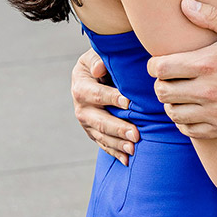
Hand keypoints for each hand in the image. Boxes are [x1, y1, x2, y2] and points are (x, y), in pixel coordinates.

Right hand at [71, 50, 137, 164]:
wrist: (93, 76)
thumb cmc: (101, 63)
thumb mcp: (95, 56)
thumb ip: (97, 60)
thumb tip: (99, 69)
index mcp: (81, 86)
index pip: (96, 94)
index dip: (111, 98)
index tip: (128, 102)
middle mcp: (81, 107)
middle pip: (99, 120)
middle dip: (117, 128)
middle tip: (136, 134)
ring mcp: (86, 122)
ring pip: (101, 135)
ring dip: (117, 143)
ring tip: (133, 149)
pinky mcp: (93, 132)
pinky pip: (103, 144)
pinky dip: (115, 153)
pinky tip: (126, 160)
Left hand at [149, 1, 216, 137]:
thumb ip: (211, 15)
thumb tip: (183, 3)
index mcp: (208, 64)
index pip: (160, 69)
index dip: (155, 66)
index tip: (160, 64)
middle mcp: (209, 90)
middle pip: (162, 91)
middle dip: (161, 84)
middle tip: (169, 79)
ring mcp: (216, 112)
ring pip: (173, 112)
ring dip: (171, 103)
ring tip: (179, 95)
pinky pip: (189, 129)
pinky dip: (184, 121)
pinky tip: (191, 111)